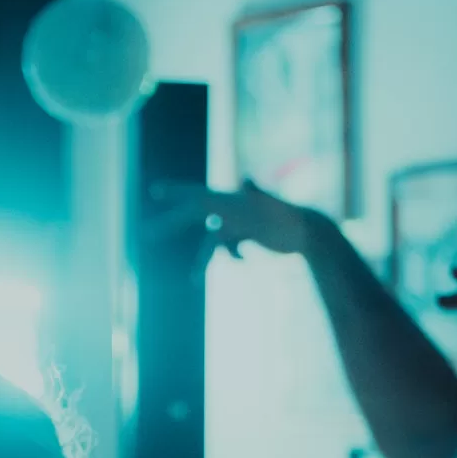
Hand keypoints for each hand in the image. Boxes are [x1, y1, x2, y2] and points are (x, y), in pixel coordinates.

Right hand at [149, 179, 321, 260]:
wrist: (310, 232)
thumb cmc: (292, 217)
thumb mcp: (273, 206)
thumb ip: (259, 193)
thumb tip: (247, 178)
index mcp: (230, 200)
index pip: (196, 195)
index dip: (175, 192)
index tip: (155, 191)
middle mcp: (230, 209)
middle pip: (193, 217)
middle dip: (170, 225)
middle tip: (145, 234)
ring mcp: (238, 221)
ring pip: (210, 241)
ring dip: (202, 259)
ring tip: (192, 279)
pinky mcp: (247, 233)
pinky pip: (228, 246)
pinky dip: (232, 255)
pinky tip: (244, 260)